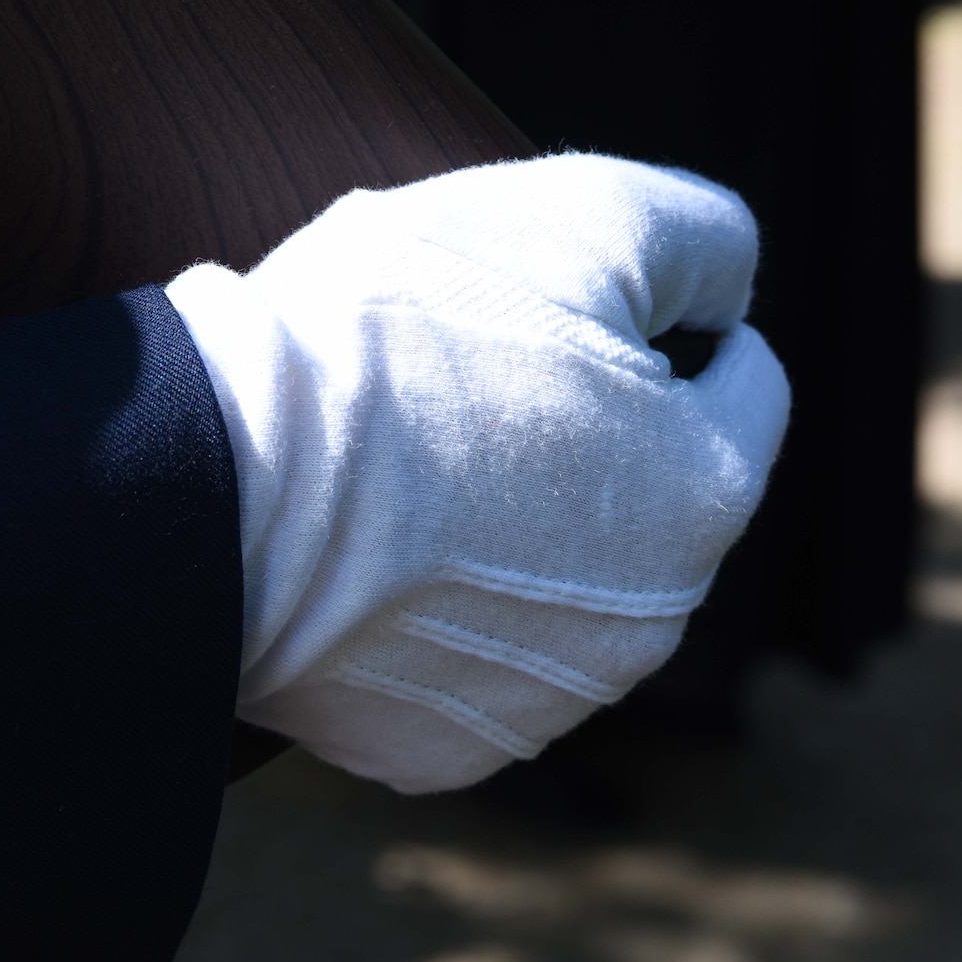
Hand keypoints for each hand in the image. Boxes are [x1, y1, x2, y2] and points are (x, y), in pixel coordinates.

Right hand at [167, 154, 789, 791]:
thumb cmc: (396, 331)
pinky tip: (367, 557)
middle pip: (647, 496)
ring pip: (561, 586)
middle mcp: (651, 626)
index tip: (568, 306)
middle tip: (464, 380)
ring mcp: (545, 702)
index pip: (745, 386)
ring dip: (513, 528)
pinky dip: (432, 613)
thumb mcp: (583, 212)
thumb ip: (703, 238)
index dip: (662, 324)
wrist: (216, 480)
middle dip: (586, 436)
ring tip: (404, 467)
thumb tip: (724, 299)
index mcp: (705, 493)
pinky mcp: (443, 749)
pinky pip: (465, 660)